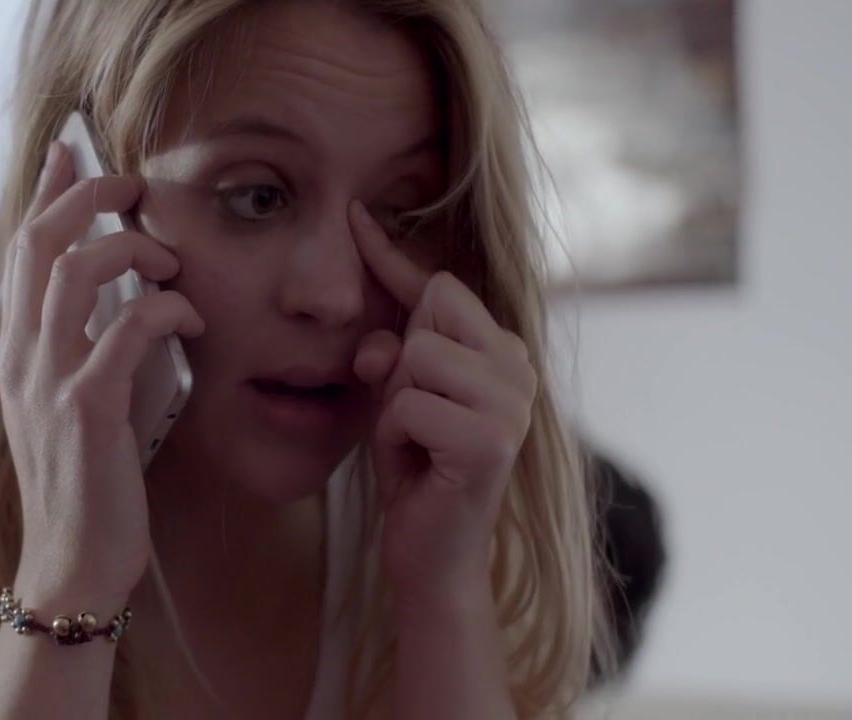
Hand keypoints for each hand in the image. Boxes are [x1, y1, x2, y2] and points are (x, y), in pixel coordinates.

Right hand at [0, 141, 204, 596]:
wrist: (72, 563)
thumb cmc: (89, 481)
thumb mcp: (80, 402)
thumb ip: (89, 347)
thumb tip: (125, 298)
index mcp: (16, 351)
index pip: (21, 247)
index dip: (47, 191)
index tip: (73, 148)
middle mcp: (20, 355)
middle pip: (39, 239)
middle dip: (89, 195)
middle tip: (135, 184)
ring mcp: (47, 380)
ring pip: (76, 270)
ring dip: (133, 249)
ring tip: (174, 265)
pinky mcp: (85, 409)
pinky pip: (125, 328)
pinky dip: (165, 310)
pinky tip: (193, 322)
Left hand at [347, 200, 537, 611]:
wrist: (430, 555)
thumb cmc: (416, 471)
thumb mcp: (397, 398)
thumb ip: (393, 353)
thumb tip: (380, 338)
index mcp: (501, 352)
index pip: (443, 286)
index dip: (391, 258)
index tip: (356, 216)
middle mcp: (518, 367)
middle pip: (432, 310)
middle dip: (400, 362)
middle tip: (411, 416)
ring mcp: (512, 402)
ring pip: (418, 355)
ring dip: (396, 403)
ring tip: (416, 441)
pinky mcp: (493, 438)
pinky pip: (409, 404)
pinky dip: (396, 436)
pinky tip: (419, 465)